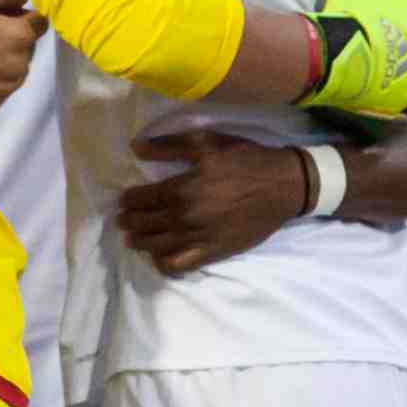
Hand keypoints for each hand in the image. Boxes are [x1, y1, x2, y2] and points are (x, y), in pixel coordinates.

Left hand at [116, 132, 313, 274]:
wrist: (284, 185)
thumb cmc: (245, 160)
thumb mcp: (207, 142)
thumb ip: (169, 145)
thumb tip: (136, 148)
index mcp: (182, 189)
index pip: (141, 200)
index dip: (128, 200)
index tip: (124, 200)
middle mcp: (186, 217)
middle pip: (145, 224)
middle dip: (130, 222)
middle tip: (123, 220)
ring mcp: (199, 238)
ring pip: (157, 246)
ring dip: (140, 243)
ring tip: (133, 239)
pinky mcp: (214, 252)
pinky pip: (180, 264)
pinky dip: (163, 264)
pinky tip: (158, 258)